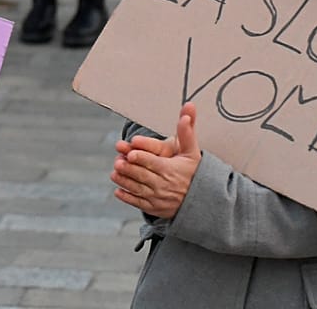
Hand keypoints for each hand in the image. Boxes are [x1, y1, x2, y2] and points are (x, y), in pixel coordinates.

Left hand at [111, 103, 201, 218]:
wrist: (202, 201)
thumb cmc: (195, 172)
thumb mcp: (192, 151)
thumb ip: (187, 130)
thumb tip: (188, 108)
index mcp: (171, 170)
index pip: (153, 163)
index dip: (141, 158)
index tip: (130, 153)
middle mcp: (164, 185)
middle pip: (143, 176)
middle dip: (129, 169)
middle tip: (117, 162)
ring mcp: (159, 198)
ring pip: (138, 189)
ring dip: (124, 182)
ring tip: (114, 173)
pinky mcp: (155, 208)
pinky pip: (138, 203)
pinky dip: (127, 197)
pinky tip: (118, 190)